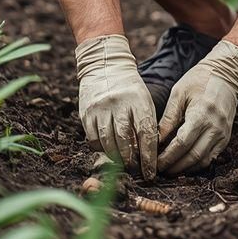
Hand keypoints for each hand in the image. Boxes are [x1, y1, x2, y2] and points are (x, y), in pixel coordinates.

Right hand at [75, 34, 157, 179]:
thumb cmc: (130, 89)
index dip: (148, 156)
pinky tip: (108, 151)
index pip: (145, 132)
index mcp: (138, 100)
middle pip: (125, 139)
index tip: (151, 173)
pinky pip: (93, 138)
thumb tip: (147, 156)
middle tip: (135, 170)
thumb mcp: (144, 101)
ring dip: (116, 157)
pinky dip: (101, 149)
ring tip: (123, 164)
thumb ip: (146, 125)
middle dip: (131, 160)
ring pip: (107, 141)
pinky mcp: (86, 112)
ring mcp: (100, 107)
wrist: (105, 65)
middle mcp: (118, 103)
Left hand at [157, 40, 237, 174]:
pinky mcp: (226, 137)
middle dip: (175, 167)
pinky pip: (212, 157)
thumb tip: (156, 139)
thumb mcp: (179, 93)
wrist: (227, 74)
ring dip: (186, 169)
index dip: (168, 157)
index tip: (156, 163)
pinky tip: (185, 164)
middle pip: (193, 156)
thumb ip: (168, 118)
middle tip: (160, 170)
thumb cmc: (199, 80)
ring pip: (203, 160)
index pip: (182, 143)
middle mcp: (215, 127)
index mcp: (201, 114)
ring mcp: (223, 133)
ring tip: (170, 170)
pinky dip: (198, 164)